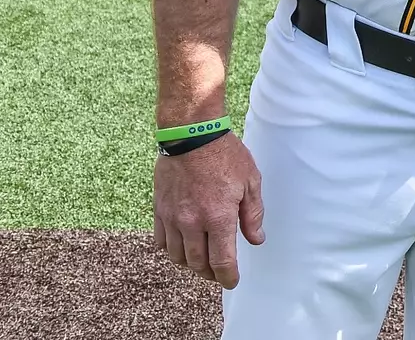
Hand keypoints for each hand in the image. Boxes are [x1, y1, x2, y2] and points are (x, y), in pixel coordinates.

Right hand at [153, 132, 264, 288]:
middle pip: (198, 263)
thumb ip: (253, 215)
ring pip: (177, 256)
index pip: (221, 261)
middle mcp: (192, 223)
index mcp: (218, 217)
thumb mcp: (251, 182)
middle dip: (210, 273)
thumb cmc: (225, 155)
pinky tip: (182, 245)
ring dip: (191, 264)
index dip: (227, 276)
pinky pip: (161, 241)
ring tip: (202, 261)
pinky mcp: (159, 210)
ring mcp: (172, 218)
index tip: (232, 281)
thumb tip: (255, 240)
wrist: (191, 135)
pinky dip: (171, 250)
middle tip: (219, 273)